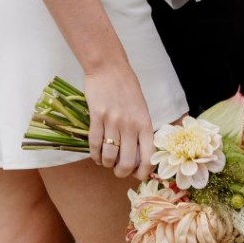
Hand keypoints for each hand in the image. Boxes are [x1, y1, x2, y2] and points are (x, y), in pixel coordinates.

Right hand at [85, 62, 155, 180]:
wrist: (108, 67)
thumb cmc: (127, 87)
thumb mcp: (142, 108)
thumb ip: (141, 129)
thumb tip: (139, 154)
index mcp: (145, 123)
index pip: (148, 157)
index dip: (142, 172)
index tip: (136, 175)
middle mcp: (130, 124)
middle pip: (127, 162)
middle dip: (121, 172)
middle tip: (118, 171)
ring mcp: (112, 121)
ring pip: (109, 155)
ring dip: (106, 163)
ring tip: (105, 162)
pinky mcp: (96, 116)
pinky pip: (94, 144)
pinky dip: (94, 154)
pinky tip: (95, 156)